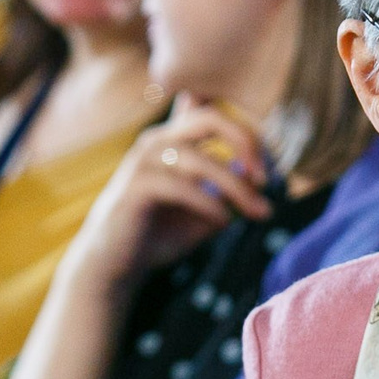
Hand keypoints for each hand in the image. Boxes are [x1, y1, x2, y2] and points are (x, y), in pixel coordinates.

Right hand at [64, 102, 271, 293]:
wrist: (113, 264)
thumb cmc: (158, 235)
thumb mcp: (202, 211)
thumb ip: (227, 193)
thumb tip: (257, 183)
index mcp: (173, 141)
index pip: (211, 113)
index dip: (246, 131)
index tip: (265, 168)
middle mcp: (158, 142)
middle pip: (209, 118)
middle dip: (245, 141)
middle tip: (265, 177)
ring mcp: (144, 160)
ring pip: (202, 159)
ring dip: (236, 186)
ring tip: (259, 212)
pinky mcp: (136, 185)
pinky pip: (184, 188)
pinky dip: (210, 204)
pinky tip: (224, 221)